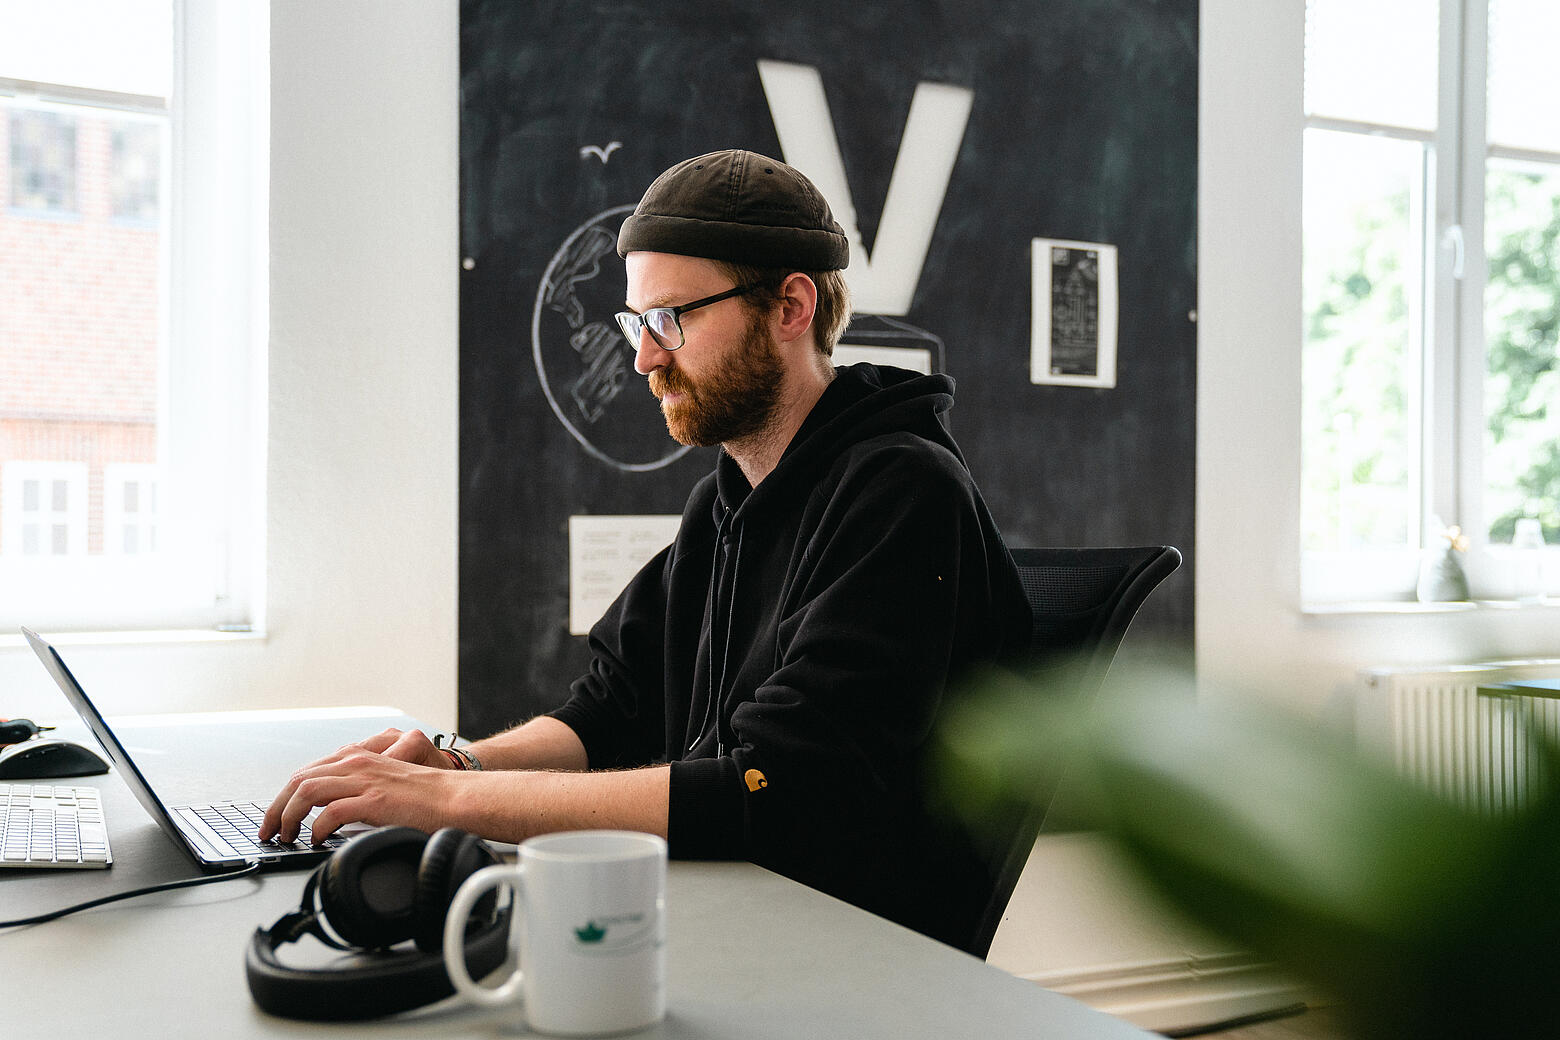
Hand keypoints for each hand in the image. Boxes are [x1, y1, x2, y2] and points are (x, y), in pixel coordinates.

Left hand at [258, 728, 455, 843]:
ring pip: (307, 791)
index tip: (275, 817)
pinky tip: (317, 840)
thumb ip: (355, 790)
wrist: (455, 798)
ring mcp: (365, 779)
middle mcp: (358, 763)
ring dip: (289, 816)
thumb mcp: (382, 784)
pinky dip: (316, 828)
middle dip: (276, 808)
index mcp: (358, 757)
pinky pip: (330, 812)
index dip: (284, 796)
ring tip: (287, 836)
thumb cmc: (425, 797)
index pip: (306, 772)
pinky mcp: (374, 799)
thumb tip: (326, 814)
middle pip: (298, 779)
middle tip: (270, 831)